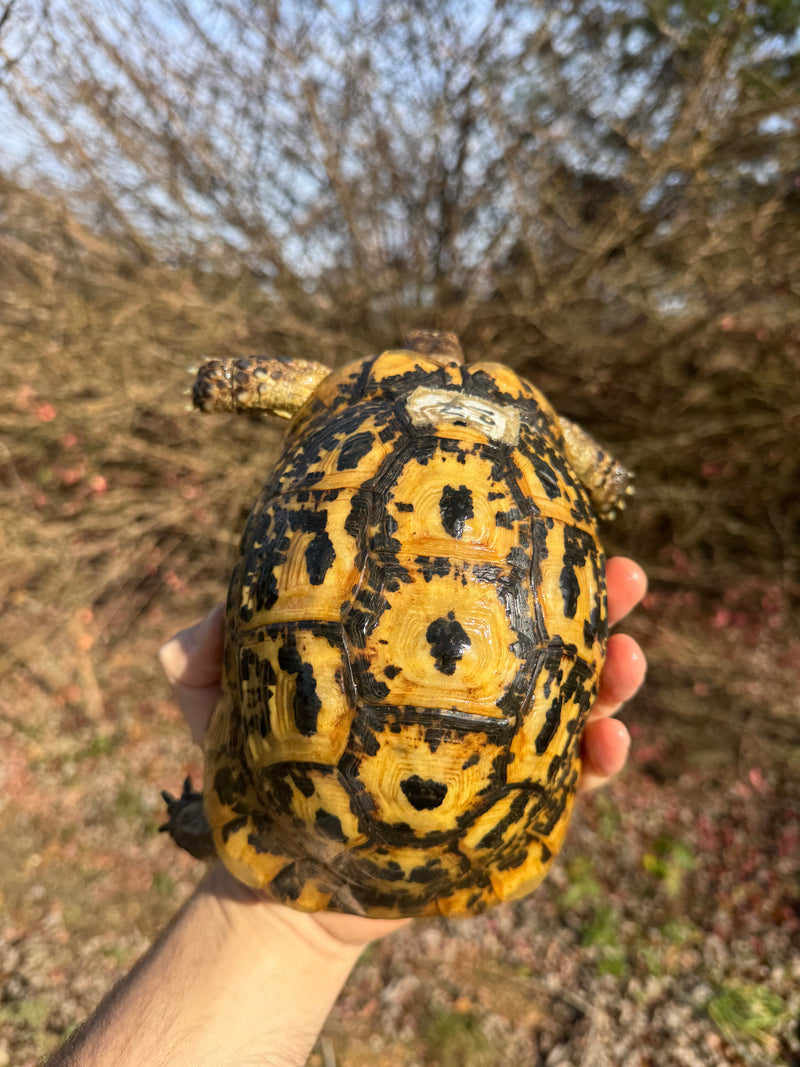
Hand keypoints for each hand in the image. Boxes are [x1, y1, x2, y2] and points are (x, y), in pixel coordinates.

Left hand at [159, 556, 645, 942]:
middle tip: (626, 575)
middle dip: (597, 599)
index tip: (553, 511)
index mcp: (414, 645)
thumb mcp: (218, 706)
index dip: (520, 547)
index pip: (475, 584)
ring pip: (576, 696)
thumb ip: (201, 659)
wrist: (282, 874)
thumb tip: (190, 639)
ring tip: (628, 658)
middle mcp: (465, 686)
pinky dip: (601, 758)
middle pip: (546, 630)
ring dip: (616, 673)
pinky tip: (610, 743)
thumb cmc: (257, 772)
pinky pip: (572, 779)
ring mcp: (494, 743)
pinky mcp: (511, 806)